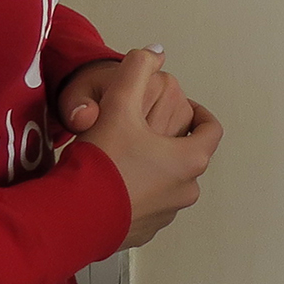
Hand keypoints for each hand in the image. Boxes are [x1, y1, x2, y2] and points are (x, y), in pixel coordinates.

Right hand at [76, 51, 223, 252]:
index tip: (187, 106)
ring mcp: (165, 215)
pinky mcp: (143, 232)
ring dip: (154, 167)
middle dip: (171, 140)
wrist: (73, 216)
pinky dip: (137, 192)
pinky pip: (147, 205)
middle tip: (146, 128)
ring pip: (167, 183)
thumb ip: (137, 69)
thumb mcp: (118, 104)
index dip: (200, 114)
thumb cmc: (102, 161)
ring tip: (125, 154)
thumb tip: (155, 51)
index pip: (210, 130)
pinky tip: (112, 182)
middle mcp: (185, 191)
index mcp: (189, 160)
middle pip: (188, 157)